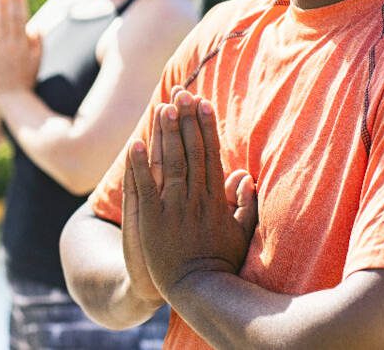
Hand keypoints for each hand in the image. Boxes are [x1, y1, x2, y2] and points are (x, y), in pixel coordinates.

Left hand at [0, 0, 40, 98]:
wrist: (9, 100)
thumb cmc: (25, 80)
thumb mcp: (37, 62)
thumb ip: (38, 43)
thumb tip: (35, 25)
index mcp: (24, 47)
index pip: (22, 20)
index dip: (20, 4)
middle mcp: (10, 48)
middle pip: (8, 19)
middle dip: (7, 1)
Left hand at [127, 89, 256, 299]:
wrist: (197, 291)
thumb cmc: (219, 263)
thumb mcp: (241, 234)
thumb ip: (246, 205)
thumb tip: (247, 176)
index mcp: (215, 200)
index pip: (210, 155)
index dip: (206, 127)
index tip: (203, 103)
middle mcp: (194, 199)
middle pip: (190, 151)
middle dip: (186, 120)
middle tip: (182, 91)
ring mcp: (172, 208)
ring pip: (169, 163)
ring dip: (166, 133)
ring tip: (164, 106)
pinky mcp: (151, 219)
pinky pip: (144, 187)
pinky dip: (139, 165)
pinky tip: (136, 142)